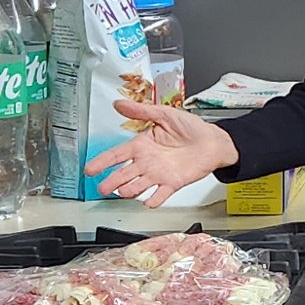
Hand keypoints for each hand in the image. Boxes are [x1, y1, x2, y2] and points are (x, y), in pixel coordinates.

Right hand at [83, 99, 235, 205]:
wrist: (213, 141)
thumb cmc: (191, 127)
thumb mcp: (164, 114)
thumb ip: (141, 111)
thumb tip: (119, 104)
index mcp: (142, 145)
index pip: (116, 155)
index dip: (102, 162)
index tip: (90, 169)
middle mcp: (147, 162)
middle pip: (122, 175)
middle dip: (111, 182)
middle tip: (103, 188)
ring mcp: (158, 174)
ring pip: (137, 186)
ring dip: (129, 190)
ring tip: (124, 191)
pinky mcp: (172, 183)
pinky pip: (160, 195)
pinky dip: (153, 200)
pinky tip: (148, 201)